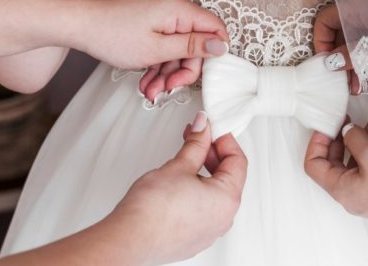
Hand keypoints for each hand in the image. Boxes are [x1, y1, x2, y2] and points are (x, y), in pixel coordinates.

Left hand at [79, 0, 229, 99]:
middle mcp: (174, 9)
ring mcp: (161, 16)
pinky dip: (157, 65)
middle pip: (195, 43)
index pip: (215, 27)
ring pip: (177, 49)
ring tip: (150, 91)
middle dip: (182, 70)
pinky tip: (146, 82)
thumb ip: (192, 47)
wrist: (80, 26)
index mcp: (180, 10)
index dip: (214, 53)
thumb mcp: (157, 49)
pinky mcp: (150, 23)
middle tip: (167, 89)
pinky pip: (163, 45)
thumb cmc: (114, 35)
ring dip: (166, 73)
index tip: (202, 75)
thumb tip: (222, 45)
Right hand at [109, 111, 246, 265]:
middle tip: (197, 138)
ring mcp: (209, 231)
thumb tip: (203, 129)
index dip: (224, 140)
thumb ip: (196, 143)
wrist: (130, 238)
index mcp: (227, 199)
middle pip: (228, 177)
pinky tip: (179, 183)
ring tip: (185, 159)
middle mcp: (223, 218)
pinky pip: (203, 210)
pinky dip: (196, 193)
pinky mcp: (194, 238)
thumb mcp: (179, 165)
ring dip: (203, 173)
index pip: (237, 161)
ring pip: (215, 195)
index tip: (211, 129)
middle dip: (212, 154)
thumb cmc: (152, 210)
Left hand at [304, 117, 367, 232]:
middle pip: (332, 162)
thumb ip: (353, 137)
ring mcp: (364, 194)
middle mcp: (348, 194)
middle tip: (345, 122)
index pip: (314, 164)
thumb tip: (346, 130)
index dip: (317, 142)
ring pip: (353, 163)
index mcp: (339, 188)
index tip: (328, 126)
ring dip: (358, 141)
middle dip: (339, 138)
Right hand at [313, 0, 367, 94]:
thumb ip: (352, 54)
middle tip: (343, 85)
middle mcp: (363, 13)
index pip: (324, 21)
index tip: (325, 66)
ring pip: (361, 47)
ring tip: (361, 90)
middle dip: (342, 64)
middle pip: (342, 38)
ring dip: (359, 69)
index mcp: (353, 7)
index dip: (321, 43)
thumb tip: (330, 65)